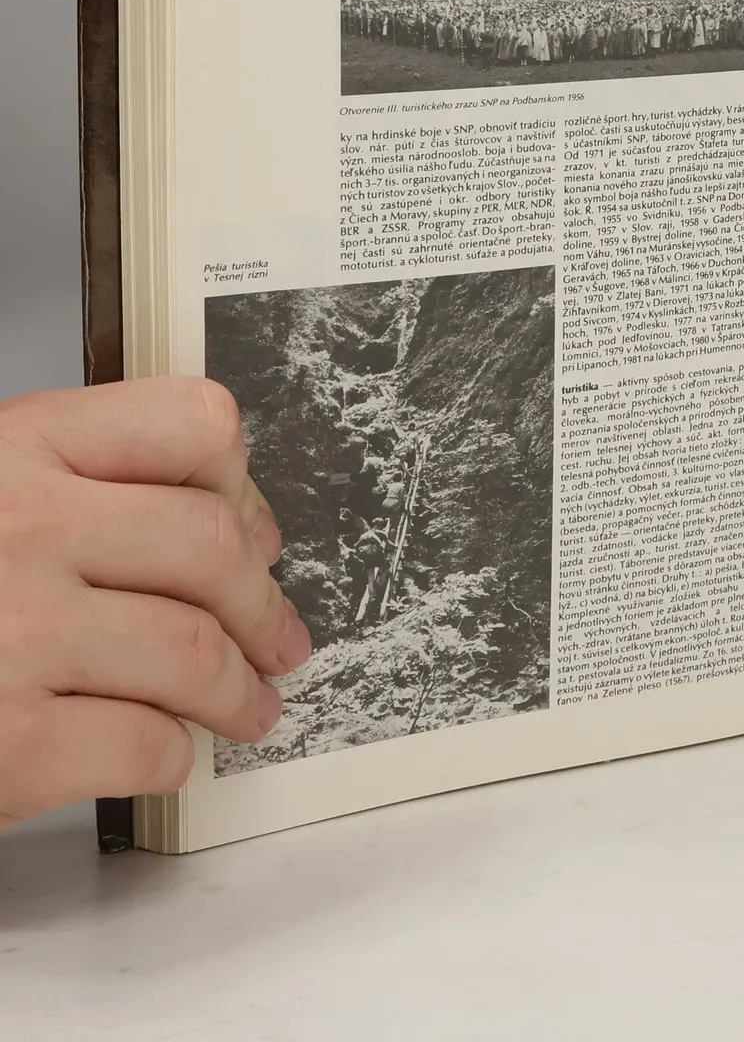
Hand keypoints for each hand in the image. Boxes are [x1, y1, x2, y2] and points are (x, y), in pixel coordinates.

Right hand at [0, 377, 309, 832]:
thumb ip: (63, 486)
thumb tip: (196, 515)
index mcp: (16, 448)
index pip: (192, 424)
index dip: (241, 481)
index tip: (253, 525)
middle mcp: (26, 527)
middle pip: (213, 546)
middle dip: (263, 602)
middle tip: (280, 635)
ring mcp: (18, 634)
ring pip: (194, 650)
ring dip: (239, 688)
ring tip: (248, 705)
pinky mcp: (11, 742)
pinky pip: (142, 742)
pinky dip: (168, 756)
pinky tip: (163, 754)